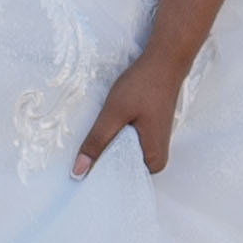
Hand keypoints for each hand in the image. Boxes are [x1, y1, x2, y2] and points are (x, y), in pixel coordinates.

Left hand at [75, 44, 193, 179]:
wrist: (165, 62)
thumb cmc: (143, 86)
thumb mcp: (114, 114)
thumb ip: (96, 143)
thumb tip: (78, 172)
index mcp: (153, 162)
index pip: (120, 179)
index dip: (98, 176)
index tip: (77, 176)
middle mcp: (157, 159)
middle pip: (121, 169)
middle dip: (102, 163)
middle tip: (77, 161)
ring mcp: (154, 147)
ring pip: (123, 156)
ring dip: (107, 149)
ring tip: (89, 146)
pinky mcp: (150, 135)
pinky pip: (128, 146)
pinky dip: (115, 140)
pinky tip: (104, 134)